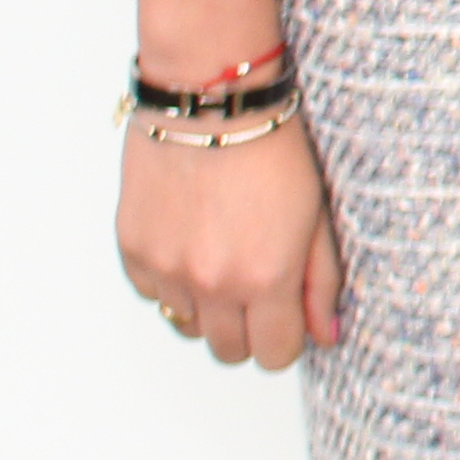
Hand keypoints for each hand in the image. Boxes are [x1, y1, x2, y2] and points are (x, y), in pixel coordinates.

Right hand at [117, 113, 345, 370]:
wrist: (212, 105)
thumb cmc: (272, 149)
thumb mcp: (317, 215)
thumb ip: (321, 283)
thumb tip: (324, 334)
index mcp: (265, 277)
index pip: (274, 355)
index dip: (284, 339)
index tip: (286, 317)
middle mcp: (212, 283)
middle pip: (229, 351)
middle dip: (248, 328)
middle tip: (257, 286)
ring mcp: (168, 270)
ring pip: (189, 327)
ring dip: (208, 306)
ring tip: (224, 255)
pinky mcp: (134, 252)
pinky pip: (154, 296)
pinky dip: (173, 282)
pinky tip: (192, 241)